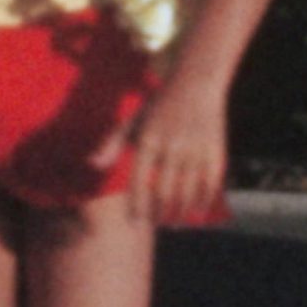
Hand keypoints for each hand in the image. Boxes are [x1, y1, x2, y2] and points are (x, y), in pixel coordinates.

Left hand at [106, 74, 226, 222]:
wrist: (196, 82)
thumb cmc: (159, 104)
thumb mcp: (133, 120)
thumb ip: (112, 144)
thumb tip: (93, 165)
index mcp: (148, 140)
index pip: (138, 182)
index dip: (137, 205)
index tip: (136, 220)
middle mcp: (171, 147)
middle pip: (164, 192)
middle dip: (159, 213)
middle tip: (156, 223)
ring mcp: (194, 149)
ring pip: (187, 192)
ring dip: (180, 212)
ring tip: (175, 222)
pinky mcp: (214, 150)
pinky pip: (210, 184)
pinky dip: (204, 202)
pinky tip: (198, 212)